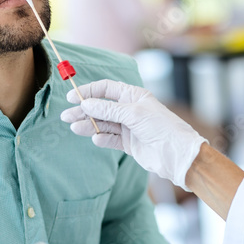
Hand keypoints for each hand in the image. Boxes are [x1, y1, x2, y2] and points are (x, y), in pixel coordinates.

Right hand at [60, 79, 206, 189]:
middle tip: (66, 116)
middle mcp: (130, 110)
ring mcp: (129, 127)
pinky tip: (97, 138)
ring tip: (75, 128)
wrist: (177, 154)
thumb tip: (86, 103)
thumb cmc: (162, 127)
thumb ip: (108, 109)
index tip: (72, 98)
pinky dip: (102, 138)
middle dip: (84, 111)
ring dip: (89, 125)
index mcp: (133, 96)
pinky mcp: (129, 143)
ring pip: (104, 123)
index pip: (106, 89)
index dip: (88, 92)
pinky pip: (111, 138)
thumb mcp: (133, 114)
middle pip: (101, 107)